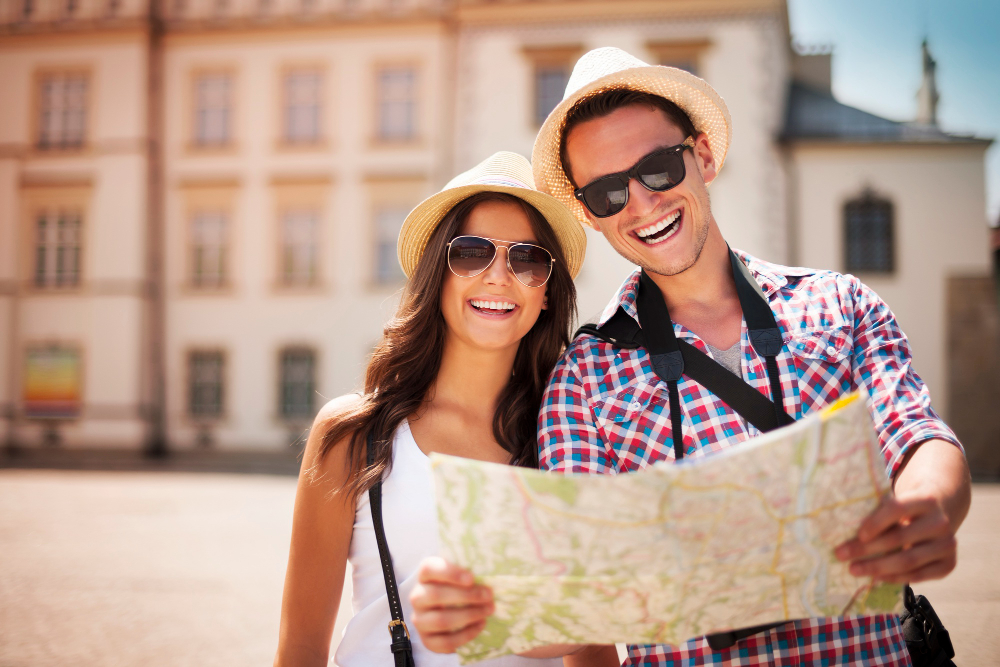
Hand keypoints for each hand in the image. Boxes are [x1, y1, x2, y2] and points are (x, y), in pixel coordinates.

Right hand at [410, 557, 493, 653]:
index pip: (429, 569)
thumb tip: (490, 573)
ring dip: (468, 615)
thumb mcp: (463, 577)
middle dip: (465, 596)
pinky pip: (445, 641)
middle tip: (488, 595)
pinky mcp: (427, 641)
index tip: (472, 578)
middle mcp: (418, 597)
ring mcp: (420, 620)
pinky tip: (481, 625)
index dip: (449, 573)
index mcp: (425, 576)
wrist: (453, 616)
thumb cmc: (461, 589)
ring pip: (440, 620)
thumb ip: (472, 573)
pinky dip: (466, 634)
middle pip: (435, 595)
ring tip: (488, 610)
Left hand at [835, 439, 969, 584]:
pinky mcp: (949, 564)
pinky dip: (895, 578)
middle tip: (841, 554)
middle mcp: (941, 522)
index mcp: (925, 499)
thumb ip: (876, 508)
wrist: (939, 512)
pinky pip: (919, 575)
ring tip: (853, 569)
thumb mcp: (895, 500)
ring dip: (877, 567)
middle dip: (866, 549)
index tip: (857, 534)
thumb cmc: (905, 506)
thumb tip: (835, 521)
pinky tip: (877, 578)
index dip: (876, 522)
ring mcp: (948, 544)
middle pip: (899, 538)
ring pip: (908, 560)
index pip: (897, 508)